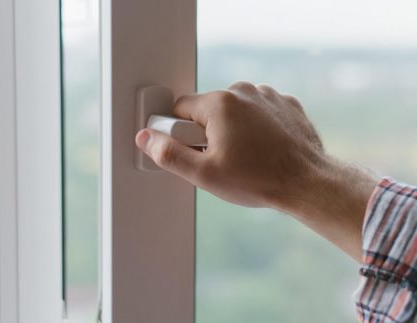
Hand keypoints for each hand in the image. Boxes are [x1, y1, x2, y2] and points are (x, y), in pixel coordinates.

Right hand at [135, 81, 376, 259]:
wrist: (308, 183)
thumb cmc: (258, 179)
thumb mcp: (204, 175)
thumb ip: (169, 154)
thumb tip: (147, 138)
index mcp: (219, 102)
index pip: (179, 109)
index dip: (180, 134)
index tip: (195, 152)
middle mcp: (243, 90)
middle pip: (207, 109)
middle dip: (207, 133)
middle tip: (222, 159)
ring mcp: (267, 95)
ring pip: (233, 110)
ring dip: (232, 129)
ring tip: (246, 155)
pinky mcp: (285, 103)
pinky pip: (258, 111)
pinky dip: (255, 126)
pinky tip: (263, 147)